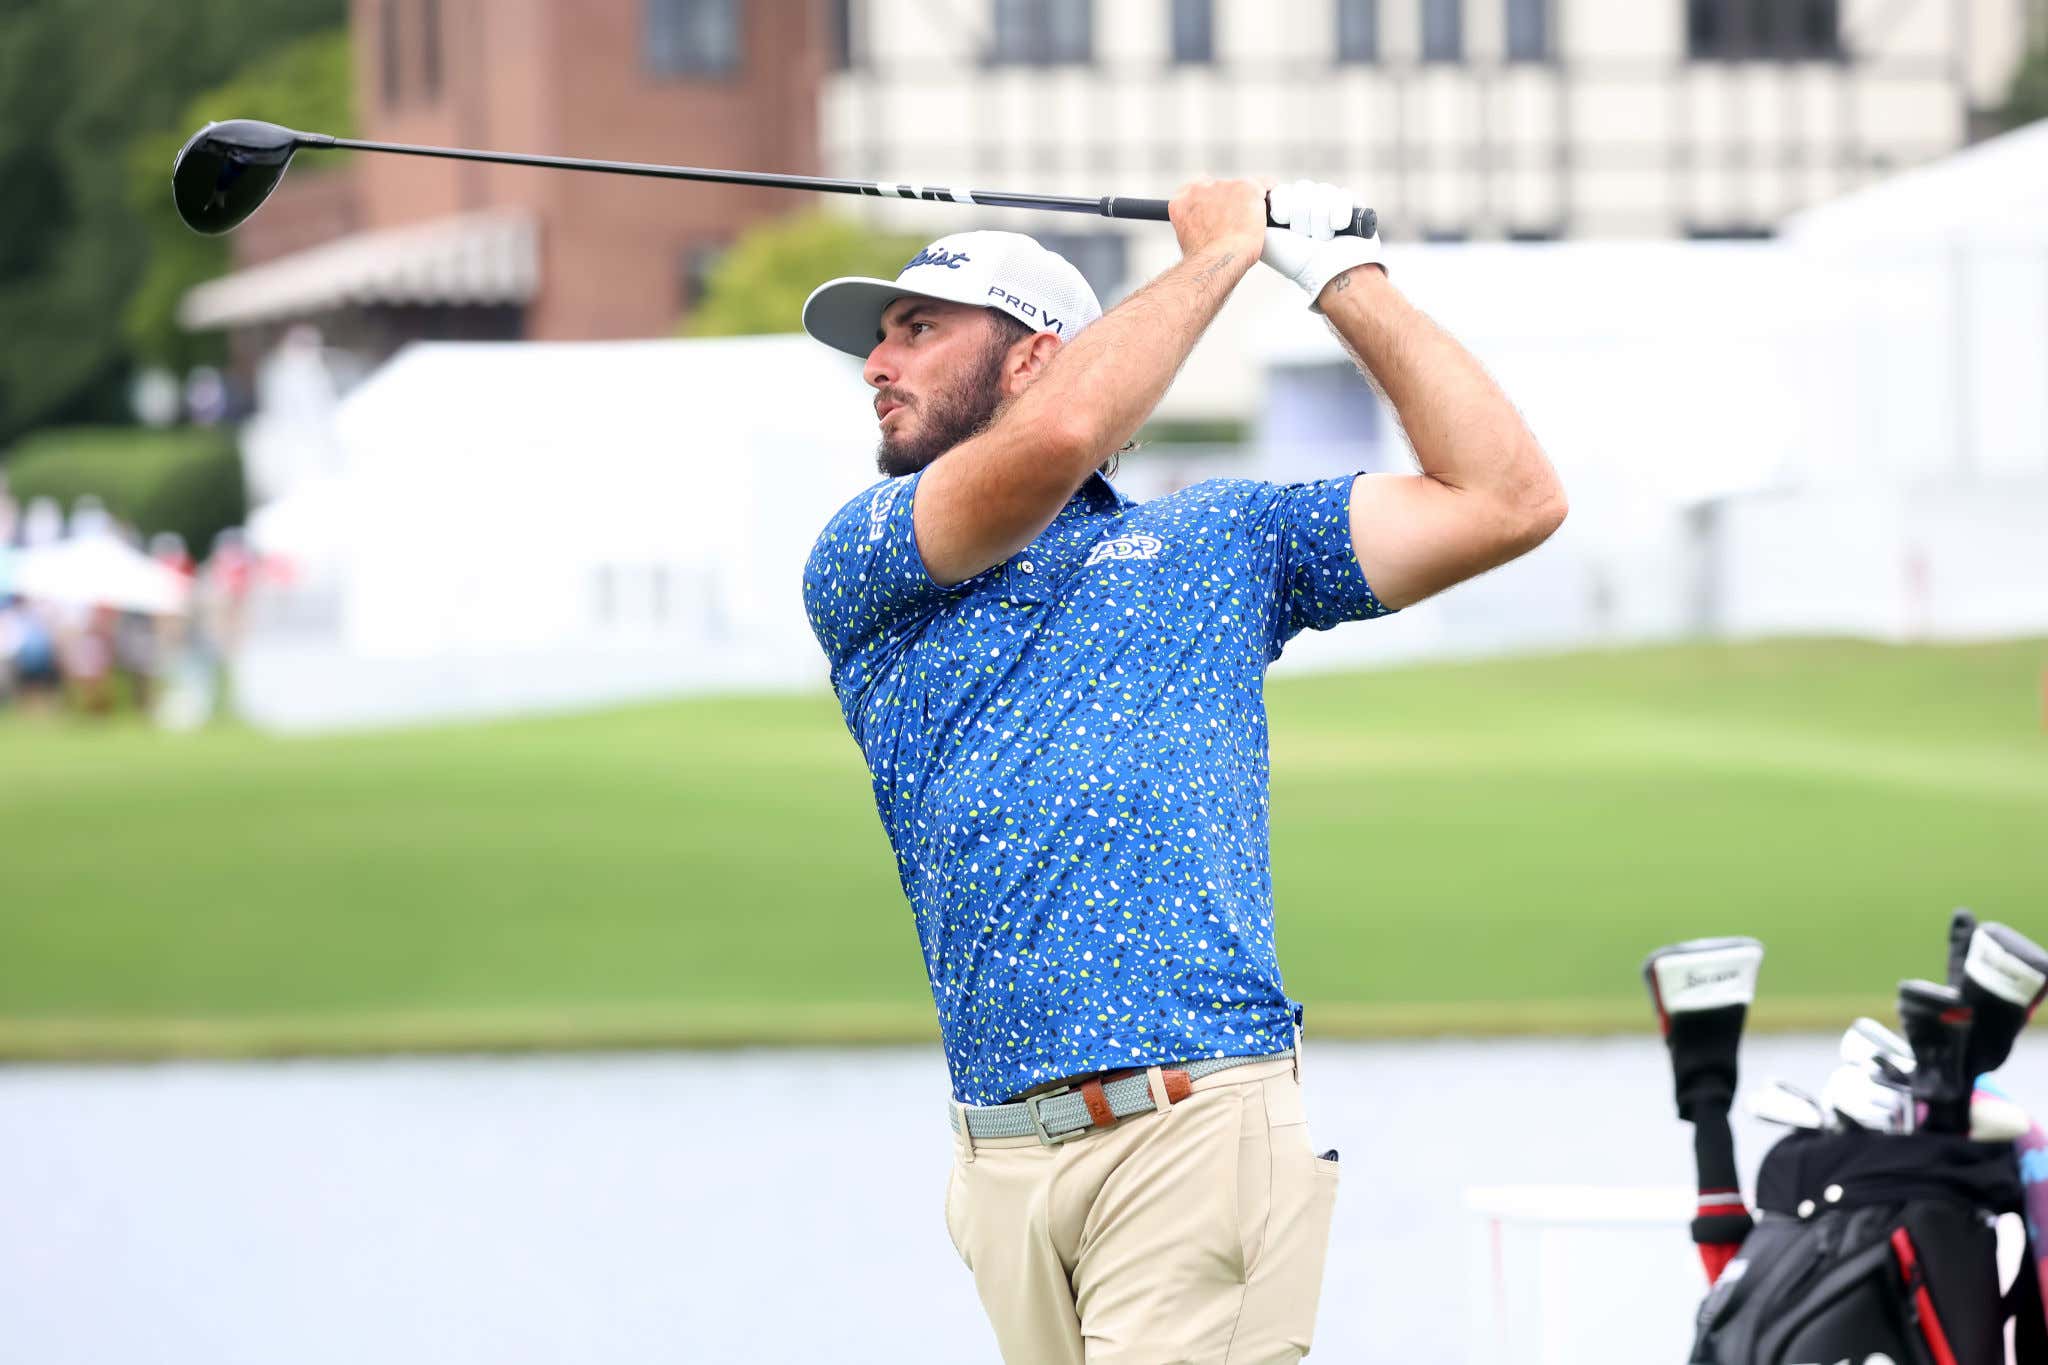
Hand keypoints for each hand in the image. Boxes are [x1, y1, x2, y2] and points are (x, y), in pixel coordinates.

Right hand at [1167, 177, 1268, 263]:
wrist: (1216, 261)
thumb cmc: (1204, 258)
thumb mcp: (1189, 237)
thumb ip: (1198, 222)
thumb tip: (1212, 226)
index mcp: (1183, 199)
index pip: (1201, 190)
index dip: (1215, 202)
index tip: (1223, 213)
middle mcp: (1201, 187)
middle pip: (1224, 188)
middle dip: (1233, 203)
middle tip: (1238, 225)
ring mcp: (1224, 185)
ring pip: (1245, 189)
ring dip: (1249, 204)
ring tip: (1251, 227)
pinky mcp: (1247, 188)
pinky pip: (1265, 186)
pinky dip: (1271, 197)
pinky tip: (1271, 214)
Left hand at [1260, 179, 1384, 310]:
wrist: (1332, 275)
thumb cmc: (1298, 262)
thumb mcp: (1266, 241)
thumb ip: (1255, 217)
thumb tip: (1255, 197)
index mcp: (1288, 208)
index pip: (1284, 189)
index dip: (1284, 207)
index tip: (1284, 225)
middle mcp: (1309, 202)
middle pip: (1303, 188)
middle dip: (1303, 217)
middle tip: (1306, 238)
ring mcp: (1331, 201)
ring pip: (1324, 191)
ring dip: (1321, 221)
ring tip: (1324, 239)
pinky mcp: (1352, 203)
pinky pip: (1343, 195)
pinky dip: (1340, 215)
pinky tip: (1339, 229)